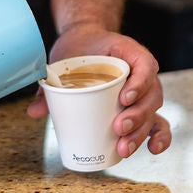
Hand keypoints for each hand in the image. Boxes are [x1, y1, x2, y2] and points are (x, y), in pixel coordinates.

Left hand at [27, 24, 170, 158]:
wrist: (85, 42)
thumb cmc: (79, 48)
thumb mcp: (65, 56)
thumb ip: (51, 84)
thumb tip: (33, 112)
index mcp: (129, 53)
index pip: (145, 65)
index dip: (139, 83)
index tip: (124, 97)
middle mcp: (143, 73)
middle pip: (151, 95)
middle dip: (137, 116)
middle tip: (118, 128)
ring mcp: (144, 92)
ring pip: (153, 113)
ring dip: (141, 132)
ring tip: (123, 148)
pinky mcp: (139, 108)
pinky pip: (156, 122)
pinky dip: (158, 137)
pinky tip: (151, 150)